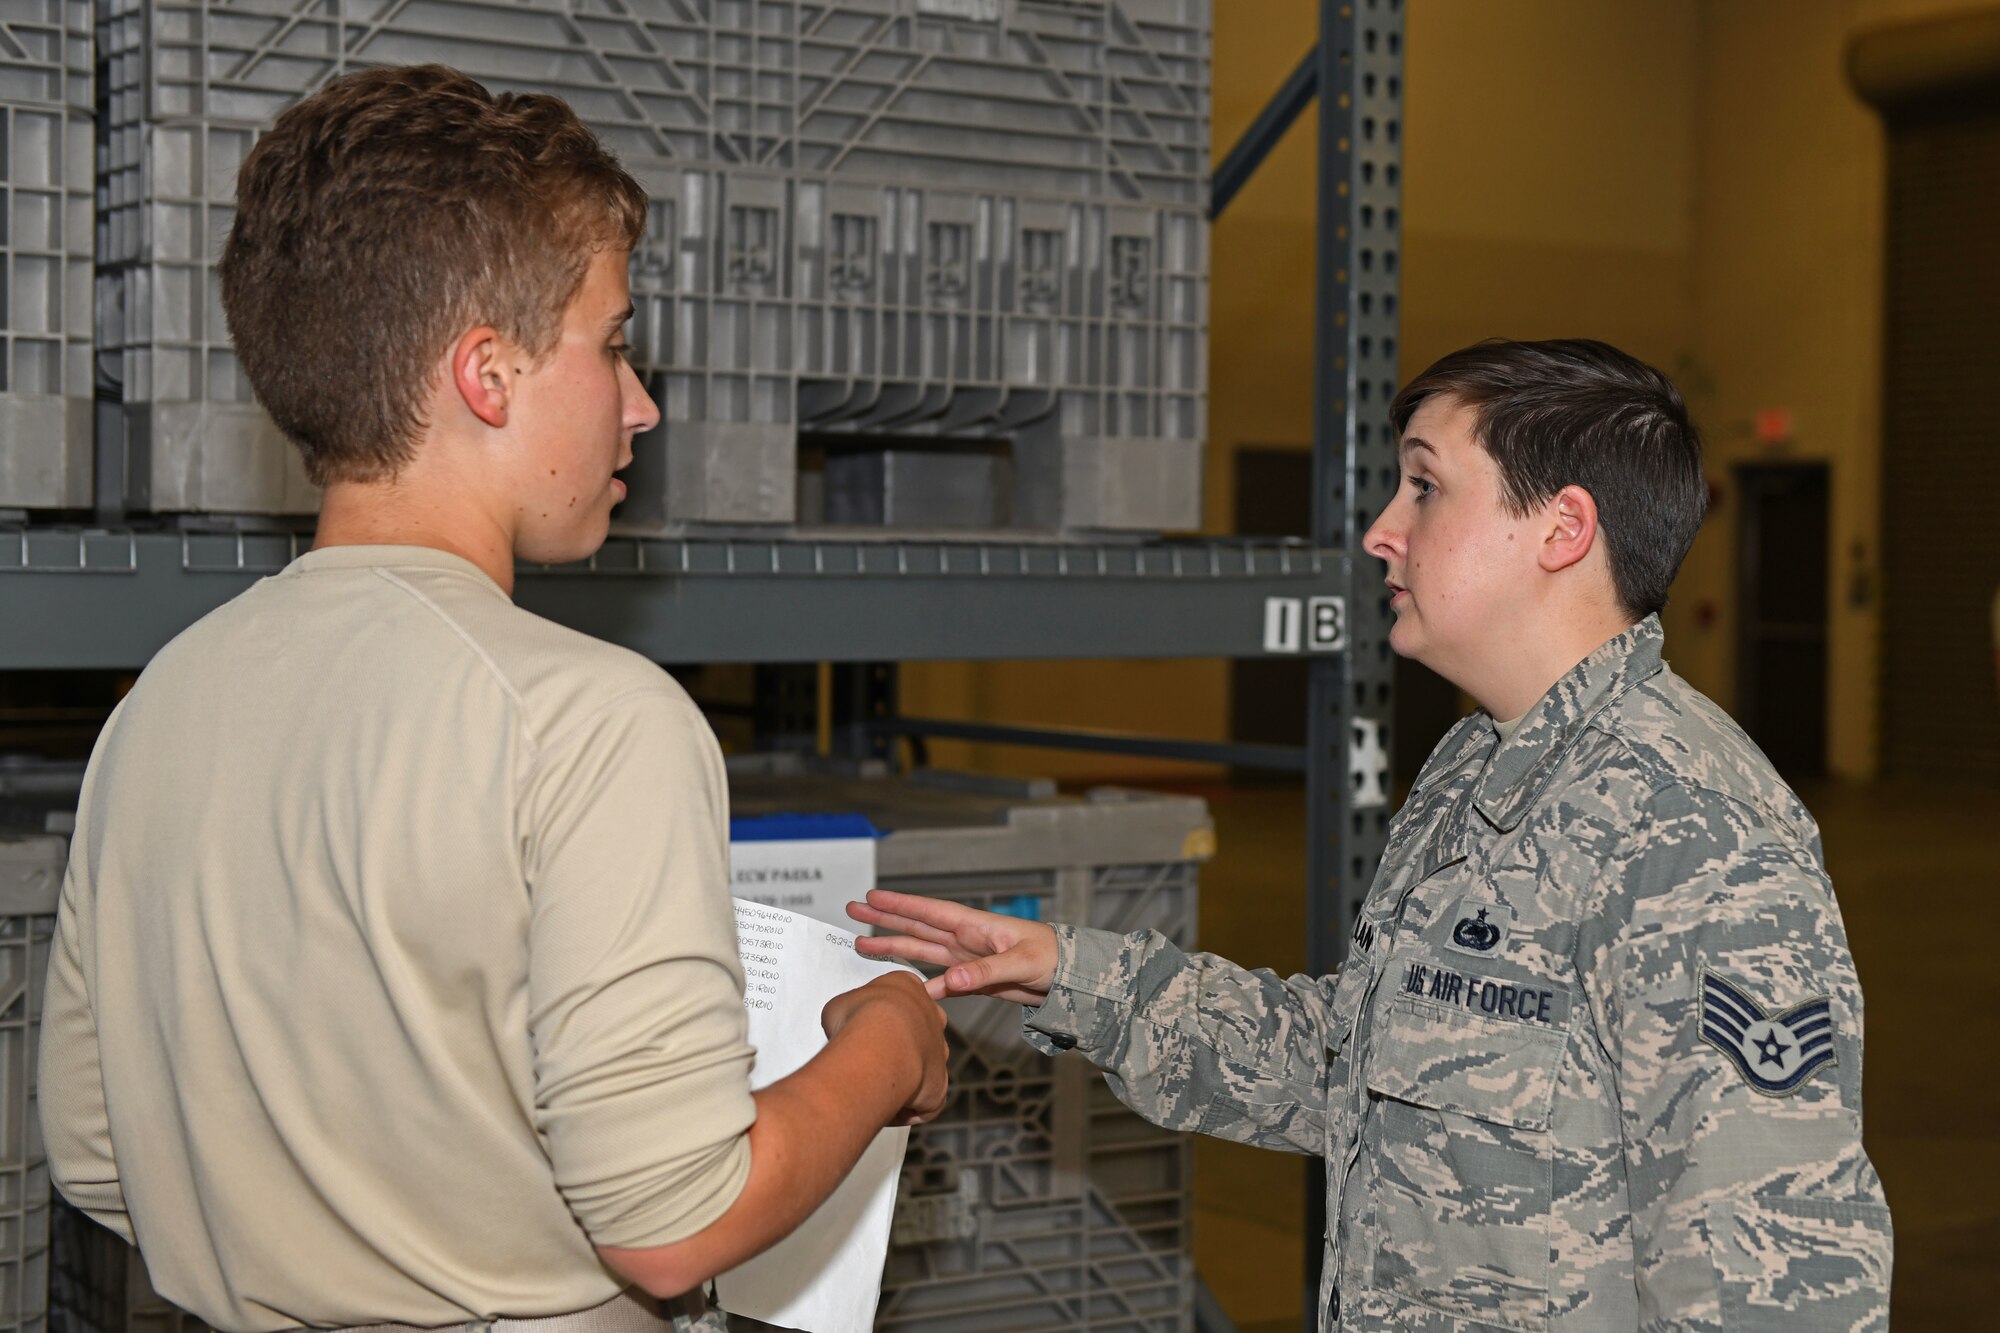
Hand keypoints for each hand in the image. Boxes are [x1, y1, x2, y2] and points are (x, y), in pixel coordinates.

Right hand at [821, 971, 949, 1124]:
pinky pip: (925, 1102)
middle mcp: (931, 1017)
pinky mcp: (939, 1084)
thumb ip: (849, 1012)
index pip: (901, 999)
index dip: (881, 1015)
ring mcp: (939, 1050)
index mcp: (909, 987)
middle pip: (917, 1032)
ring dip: (902, 1078)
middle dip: (897, 1047)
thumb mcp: (840, 1004)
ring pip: (922, 1067)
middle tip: (870, 1058)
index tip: (864, 1027)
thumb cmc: (858, 1019)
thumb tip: (843, 1024)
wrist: (878, 1047)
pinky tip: (885, 1109)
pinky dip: (906, 1109)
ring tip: (874, 1085)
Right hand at [848, 889, 1058, 1005]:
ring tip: (862, 946)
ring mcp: (966, 959)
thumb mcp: (1020, 962)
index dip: (900, 905)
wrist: (1071, 977)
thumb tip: (949, 980)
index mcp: (975, 925)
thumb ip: (985, 971)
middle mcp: (965, 939)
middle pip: (917, 927)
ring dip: (894, 948)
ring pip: (922, 952)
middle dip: (885, 919)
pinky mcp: (973, 980)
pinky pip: (940, 982)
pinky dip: (922, 986)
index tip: (872, 897)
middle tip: (853, 910)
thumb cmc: (1052, 957)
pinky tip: (903, 990)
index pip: (930, 912)